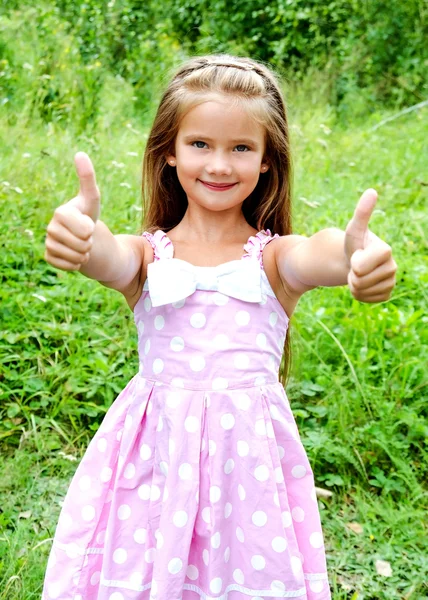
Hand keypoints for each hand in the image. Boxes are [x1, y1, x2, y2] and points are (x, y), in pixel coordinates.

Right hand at [45, 152, 99, 270]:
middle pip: (82, 245)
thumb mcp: (92, 198)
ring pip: (76, 258)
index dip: (91, 230)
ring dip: (85, 254)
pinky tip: (75, 255)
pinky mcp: (49, 257)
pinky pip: (69, 267)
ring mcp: (48, 243)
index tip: (88, 223)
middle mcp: (50, 228)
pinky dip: (77, 264)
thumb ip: (87, 178)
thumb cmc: (88, 214)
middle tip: (85, 236)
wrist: (83, 236)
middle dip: (90, 243)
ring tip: (81, 244)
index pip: (85, 230)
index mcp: (60, 212)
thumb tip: (80, 153)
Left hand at [344, 189, 396, 302]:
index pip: (361, 267)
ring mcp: (391, 282)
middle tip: (354, 266)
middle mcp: (393, 267)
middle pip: (360, 281)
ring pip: (362, 291)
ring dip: (353, 285)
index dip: (354, 263)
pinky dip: (359, 295)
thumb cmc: (354, 244)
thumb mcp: (353, 229)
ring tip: (357, 274)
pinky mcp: (386, 294)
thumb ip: (362, 213)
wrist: (355, 261)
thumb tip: (371, 191)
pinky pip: (366, 300)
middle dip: (351, 275)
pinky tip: (362, 284)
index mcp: (386, 250)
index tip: (355, 255)